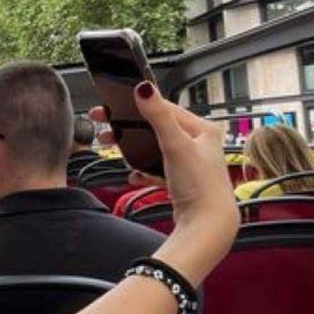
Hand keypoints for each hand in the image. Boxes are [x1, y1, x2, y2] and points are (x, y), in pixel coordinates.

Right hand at [91, 83, 236, 285]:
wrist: (207, 226)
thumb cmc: (200, 186)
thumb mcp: (174, 144)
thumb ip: (158, 115)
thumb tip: (143, 88)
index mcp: (204, 130)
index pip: (166, 108)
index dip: (138, 105)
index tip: (113, 106)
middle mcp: (201, 145)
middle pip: (157, 129)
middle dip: (131, 129)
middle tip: (107, 130)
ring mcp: (192, 164)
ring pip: (156, 149)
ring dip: (136, 150)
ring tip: (117, 151)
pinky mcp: (184, 182)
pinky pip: (158, 170)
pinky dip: (145, 171)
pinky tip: (135, 175)